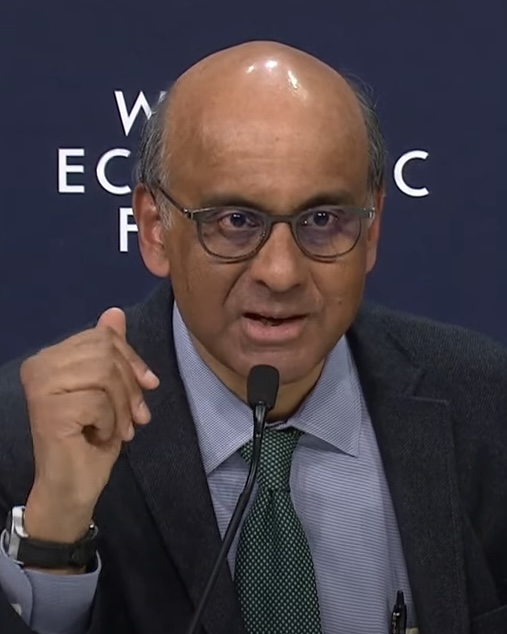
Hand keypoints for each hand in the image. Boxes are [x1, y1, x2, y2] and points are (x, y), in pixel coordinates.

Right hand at [20, 308, 158, 548]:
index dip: (132, 361)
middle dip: (130, 386)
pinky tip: (100, 436)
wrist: (72, 487)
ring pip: (104, 374)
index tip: (148, 385)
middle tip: (136, 415)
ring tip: (120, 428)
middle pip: (106, 353)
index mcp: (50, 356)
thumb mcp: (110, 390)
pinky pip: (100, 401)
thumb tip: (114, 312)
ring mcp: (40, 387)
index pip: (103, 337)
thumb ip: (109, 351)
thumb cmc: (90, 438)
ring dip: (122, 406)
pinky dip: (111, 422)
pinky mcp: (49, 410)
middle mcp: (39, 365)